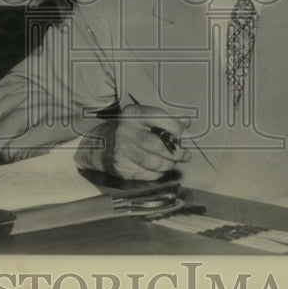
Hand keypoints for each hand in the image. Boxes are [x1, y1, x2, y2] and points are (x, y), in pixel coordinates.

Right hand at [76, 104, 190, 180]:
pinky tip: (159, 168)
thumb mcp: (142, 118)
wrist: (100, 145)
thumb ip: (165, 120)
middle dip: (176, 152)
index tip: (186, 135)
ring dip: (169, 164)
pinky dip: (158, 172)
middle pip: (157, 144)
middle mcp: (125, 131)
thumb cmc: (129, 129)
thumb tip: (187, 124)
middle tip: (186, 155)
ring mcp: (122, 151)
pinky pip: (148, 174)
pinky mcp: (122, 168)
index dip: (176, 127)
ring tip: (173, 161)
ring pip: (154, 162)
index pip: (157, 117)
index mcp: (132, 114)